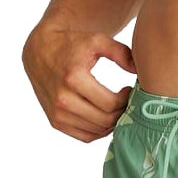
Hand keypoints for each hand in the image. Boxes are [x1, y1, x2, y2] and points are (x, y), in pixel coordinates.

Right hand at [22, 23, 136, 142]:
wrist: (39, 51)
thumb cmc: (72, 44)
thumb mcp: (96, 40)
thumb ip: (120, 52)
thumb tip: (138, 71)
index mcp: (73, 79)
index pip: (110, 103)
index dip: (126, 100)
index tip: (129, 89)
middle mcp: (62, 99)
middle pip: (105, 120)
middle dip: (122, 112)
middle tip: (127, 101)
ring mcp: (57, 113)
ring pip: (97, 131)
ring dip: (113, 123)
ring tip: (117, 107)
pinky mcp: (55, 122)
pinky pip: (85, 136)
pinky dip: (100, 131)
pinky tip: (105, 116)